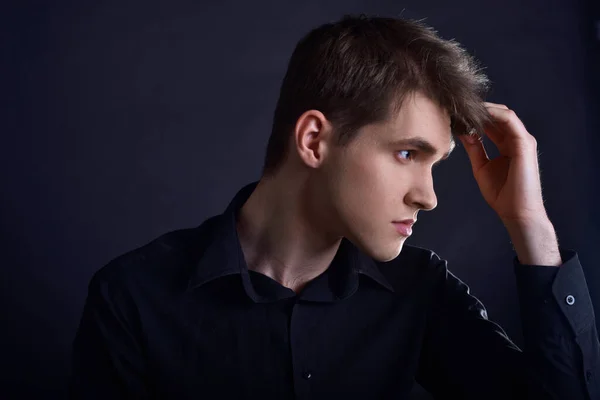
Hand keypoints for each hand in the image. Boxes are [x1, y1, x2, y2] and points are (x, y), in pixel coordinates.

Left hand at [457, 102, 547, 224]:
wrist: (516, 212)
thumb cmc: (501, 194)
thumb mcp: (481, 167)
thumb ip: (474, 148)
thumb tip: (463, 133)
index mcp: (507, 145)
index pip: (491, 124)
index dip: (474, 118)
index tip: (455, 115)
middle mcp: (516, 139)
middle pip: (497, 116)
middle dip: (478, 110)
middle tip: (457, 108)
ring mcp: (522, 140)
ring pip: (503, 114)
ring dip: (484, 109)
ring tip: (465, 108)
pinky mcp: (525, 143)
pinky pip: (509, 120)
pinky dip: (493, 113)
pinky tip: (478, 114)